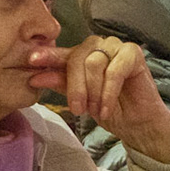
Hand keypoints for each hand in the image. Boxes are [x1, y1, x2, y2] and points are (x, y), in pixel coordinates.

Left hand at [34, 37, 169, 164]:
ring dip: (93, 92)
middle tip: (77, 109)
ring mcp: (116, 47)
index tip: (32, 61)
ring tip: (97, 111)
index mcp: (82, 54)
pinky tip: (106, 110)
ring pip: (94, 64)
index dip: (48, 56)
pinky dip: (108, 93)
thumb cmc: (109, 110)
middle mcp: (98, 46)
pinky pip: (114, 71)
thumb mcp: (79, 99)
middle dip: (76, 87)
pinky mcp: (133, 54)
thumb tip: (35, 76)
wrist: (138, 124)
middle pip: (77, 58)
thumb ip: (61, 83)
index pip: (62, 52)